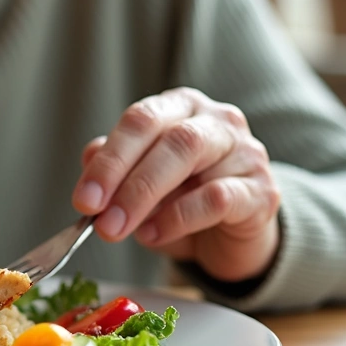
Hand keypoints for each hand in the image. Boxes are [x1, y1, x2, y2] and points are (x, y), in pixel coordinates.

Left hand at [72, 87, 280, 282]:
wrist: (232, 237)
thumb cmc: (182, 201)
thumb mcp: (139, 184)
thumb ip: (116, 169)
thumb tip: (90, 160)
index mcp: (180, 108)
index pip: (140, 120)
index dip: (109, 159)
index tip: (83, 199)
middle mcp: (216, 120)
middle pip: (168, 136)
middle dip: (124, 178)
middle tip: (99, 219)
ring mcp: (244, 152)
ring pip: (192, 157)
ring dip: (146, 196)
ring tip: (118, 228)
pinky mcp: (262, 190)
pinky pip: (218, 198)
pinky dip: (178, 219)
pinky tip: (154, 235)